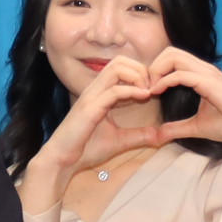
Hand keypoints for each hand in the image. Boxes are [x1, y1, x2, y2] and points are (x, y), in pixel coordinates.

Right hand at [18, 54, 166, 215]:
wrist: (62, 161)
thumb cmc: (85, 149)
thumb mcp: (119, 140)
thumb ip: (139, 135)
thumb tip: (160, 136)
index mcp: (100, 93)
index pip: (121, 67)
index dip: (141, 73)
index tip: (154, 89)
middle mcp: (95, 90)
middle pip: (120, 61)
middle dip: (141, 69)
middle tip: (153, 87)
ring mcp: (91, 97)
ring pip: (116, 68)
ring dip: (137, 76)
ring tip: (149, 91)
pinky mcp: (90, 108)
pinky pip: (113, 90)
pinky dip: (132, 91)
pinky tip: (144, 97)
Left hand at [141, 47, 221, 153]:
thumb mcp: (197, 126)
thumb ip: (177, 128)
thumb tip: (158, 135)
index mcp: (202, 74)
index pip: (174, 58)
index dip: (157, 69)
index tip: (148, 89)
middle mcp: (204, 69)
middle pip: (171, 51)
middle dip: (153, 65)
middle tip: (146, 86)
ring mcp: (207, 73)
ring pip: (173, 56)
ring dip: (156, 70)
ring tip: (150, 89)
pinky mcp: (209, 82)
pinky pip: (180, 74)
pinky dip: (164, 81)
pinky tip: (156, 92)